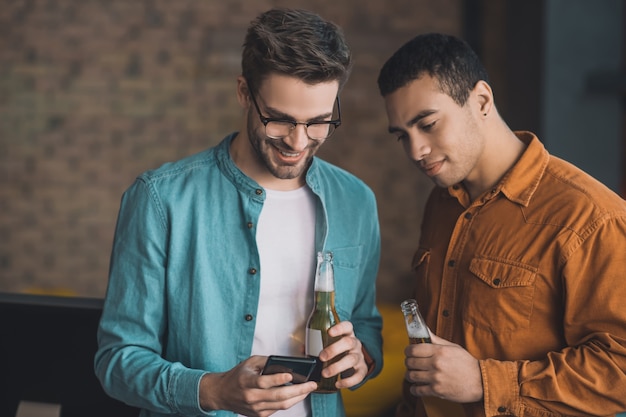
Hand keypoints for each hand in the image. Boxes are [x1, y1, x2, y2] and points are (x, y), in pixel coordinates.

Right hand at [199, 355, 316, 416]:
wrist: (222, 393)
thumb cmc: (237, 376)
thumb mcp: (249, 362)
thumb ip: (267, 361)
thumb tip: (286, 363)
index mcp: (246, 382)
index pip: (264, 382)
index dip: (278, 379)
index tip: (290, 374)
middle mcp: (251, 397)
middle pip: (278, 396)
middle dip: (298, 390)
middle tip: (312, 384)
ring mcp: (255, 408)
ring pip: (281, 405)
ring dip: (298, 397)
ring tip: (308, 389)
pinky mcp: (259, 415)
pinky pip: (278, 409)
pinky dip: (289, 402)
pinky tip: (297, 395)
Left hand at [319, 320, 367, 388]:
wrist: (354, 362)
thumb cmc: (339, 350)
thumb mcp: (331, 344)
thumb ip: (318, 345)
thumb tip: (303, 349)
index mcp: (347, 334)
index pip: (347, 327)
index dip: (339, 328)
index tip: (329, 332)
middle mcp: (355, 344)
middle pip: (348, 342)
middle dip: (334, 350)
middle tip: (322, 357)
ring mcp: (359, 357)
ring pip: (351, 359)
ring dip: (337, 367)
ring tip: (325, 373)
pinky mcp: (362, 370)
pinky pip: (358, 376)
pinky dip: (348, 381)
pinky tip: (338, 384)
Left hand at [404, 333, 482, 402]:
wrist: (480, 381)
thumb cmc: (467, 363)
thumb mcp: (452, 347)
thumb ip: (436, 340)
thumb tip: (424, 330)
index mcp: (439, 351)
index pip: (413, 349)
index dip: (408, 351)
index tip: (408, 352)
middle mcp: (436, 364)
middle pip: (410, 362)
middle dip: (408, 363)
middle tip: (411, 363)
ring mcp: (436, 378)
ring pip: (411, 376)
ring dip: (410, 375)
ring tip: (413, 374)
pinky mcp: (437, 390)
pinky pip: (418, 390)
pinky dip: (414, 389)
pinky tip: (416, 386)